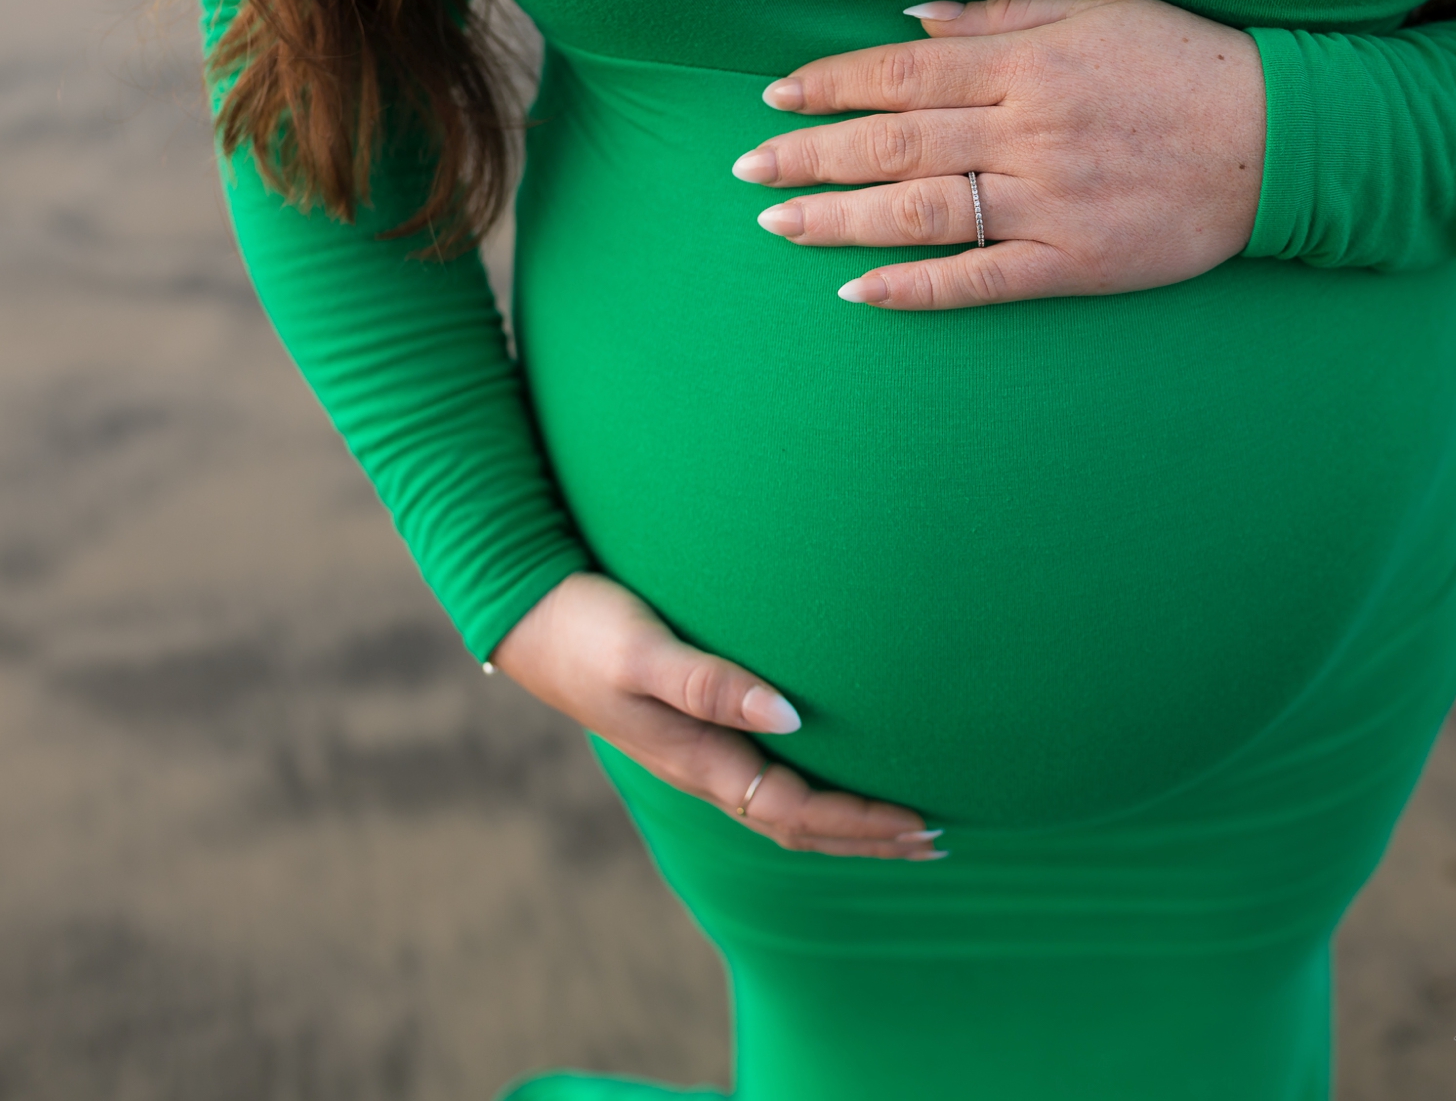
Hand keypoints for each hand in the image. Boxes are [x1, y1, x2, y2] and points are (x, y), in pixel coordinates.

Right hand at [489, 573, 945, 859]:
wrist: (519, 612)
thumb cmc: (583, 626)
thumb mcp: (643, 650)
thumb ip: (709, 682)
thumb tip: (789, 713)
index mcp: (696, 758)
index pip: (797, 811)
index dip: (861, 823)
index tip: (922, 823)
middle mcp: (700, 767)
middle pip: (799, 826)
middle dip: (867, 838)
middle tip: (937, 843)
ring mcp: (694, 754)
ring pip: (783, 809)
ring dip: (845, 824)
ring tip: (901, 827)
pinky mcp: (689, 731)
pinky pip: (765, 781)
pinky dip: (813, 794)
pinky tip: (834, 777)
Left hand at [734, 0, 1265, 309]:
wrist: (1277, 141)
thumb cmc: (1185, 65)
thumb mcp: (1098, 10)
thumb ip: (1002, 15)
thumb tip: (912, 23)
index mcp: (1028, 65)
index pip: (902, 74)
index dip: (830, 85)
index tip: (775, 97)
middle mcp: (1028, 131)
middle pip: (895, 144)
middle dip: (811, 157)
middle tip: (748, 172)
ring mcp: (1050, 202)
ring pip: (922, 212)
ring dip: (840, 220)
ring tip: (778, 224)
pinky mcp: (1074, 263)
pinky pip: (980, 280)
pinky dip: (915, 288)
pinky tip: (857, 291)